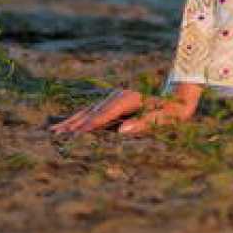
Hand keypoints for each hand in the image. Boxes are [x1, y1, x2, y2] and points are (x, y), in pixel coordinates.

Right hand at [49, 84, 199, 135]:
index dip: (87, 127)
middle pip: (90, 113)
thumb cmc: (172, 110)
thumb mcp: (163, 118)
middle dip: (73, 125)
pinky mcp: (115, 102)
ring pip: (88, 111)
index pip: (102, 116)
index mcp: (127, 100)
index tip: (72, 137)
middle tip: (54, 136)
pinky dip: (79, 118)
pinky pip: (93, 111)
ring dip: (72, 121)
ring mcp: (114, 98)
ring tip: (54, 131)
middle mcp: (117, 97)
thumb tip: (122, 131)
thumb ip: (143, 124)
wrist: (179, 95)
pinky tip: (69, 124)